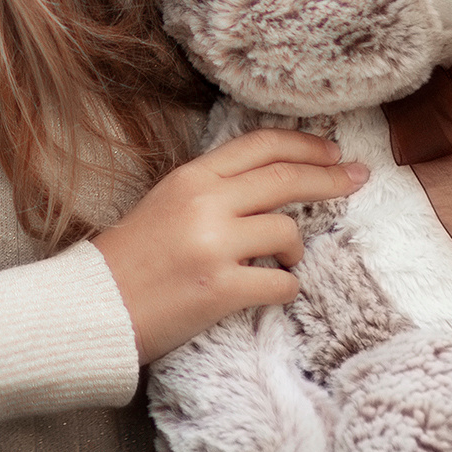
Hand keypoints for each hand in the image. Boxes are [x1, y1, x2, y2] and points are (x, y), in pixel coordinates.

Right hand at [92, 129, 369, 362]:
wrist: (94, 306)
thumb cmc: (132, 258)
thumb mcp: (168, 202)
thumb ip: (215, 188)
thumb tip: (273, 181)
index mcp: (192, 177)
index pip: (261, 145)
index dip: (305, 144)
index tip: (333, 152)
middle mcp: (205, 203)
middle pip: (286, 178)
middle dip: (331, 178)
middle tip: (358, 178)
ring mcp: (213, 246)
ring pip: (288, 233)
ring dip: (296, 250)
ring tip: (285, 261)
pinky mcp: (220, 289)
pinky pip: (281, 284)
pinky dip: (286, 288)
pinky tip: (272, 290)